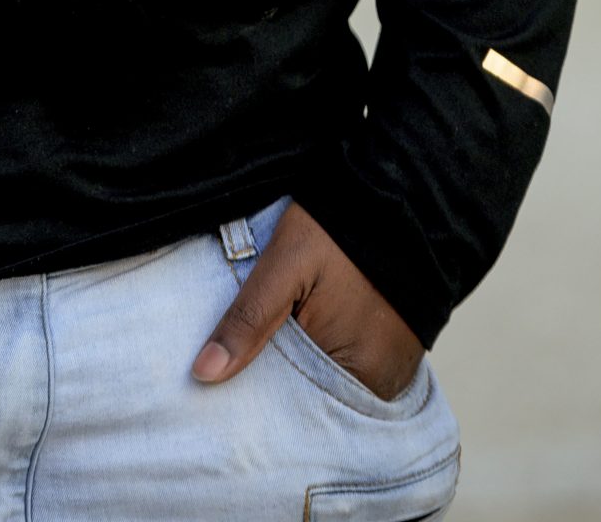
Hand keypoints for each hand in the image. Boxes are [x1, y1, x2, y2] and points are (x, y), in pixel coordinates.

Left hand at [192, 201, 421, 402]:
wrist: (396, 194)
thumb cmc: (341, 227)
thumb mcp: (286, 262)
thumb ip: (249, 318)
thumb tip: (204, 373)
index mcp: (360, 372)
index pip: (295, 406)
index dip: (260, 388)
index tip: (228, 374)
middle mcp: (382, 382)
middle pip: (314, 397)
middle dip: (279, 378)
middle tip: (247, 347)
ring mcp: (393, 367)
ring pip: (329, 380)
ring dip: (303, 364)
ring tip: (282, 329)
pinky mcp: (396, 350)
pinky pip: (350, 366)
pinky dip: (325, 352)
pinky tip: (308, 326)